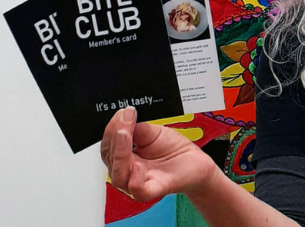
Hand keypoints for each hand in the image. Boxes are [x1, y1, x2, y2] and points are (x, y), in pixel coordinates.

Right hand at [101, 107, 220, 200]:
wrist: (195, 161)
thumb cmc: (173, 149)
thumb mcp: (153, 132)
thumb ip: (136, 127)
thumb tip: (122, 115)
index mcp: (124, 157)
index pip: (109, 145)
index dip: (111, 130)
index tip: (121, 113)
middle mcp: (127, 171)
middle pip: (110, 158)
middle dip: (114, 137)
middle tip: (124, 119)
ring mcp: (138, 181)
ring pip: (118, 175)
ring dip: (120, 154)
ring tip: (126, 134)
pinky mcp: (152, 190)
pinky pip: (136, 189)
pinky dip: (134, 178)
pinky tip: (138, 165)